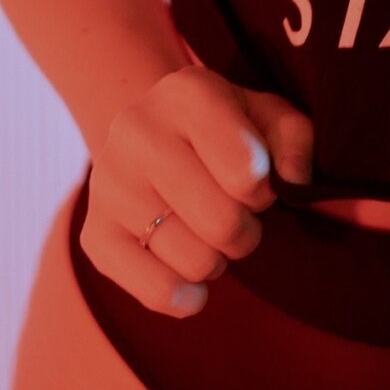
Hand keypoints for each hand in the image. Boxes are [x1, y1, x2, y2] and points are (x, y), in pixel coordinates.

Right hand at [78, 63, 313, 317]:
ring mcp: (108, 183)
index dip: (264, 190)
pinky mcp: (93, 234)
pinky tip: (192, 277)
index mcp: (187, 92)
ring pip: (195, 262)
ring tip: (207, 232)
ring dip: (217, 259)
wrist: (151, 136)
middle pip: (222, 224)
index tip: (254, 181)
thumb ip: (296, 142)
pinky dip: (187, 297)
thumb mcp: (269, 117)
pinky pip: (156, 292)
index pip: (247, 173)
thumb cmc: (224, 130)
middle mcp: (136, 130)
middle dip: (245, 230)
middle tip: (236, 215)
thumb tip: (295, 181)